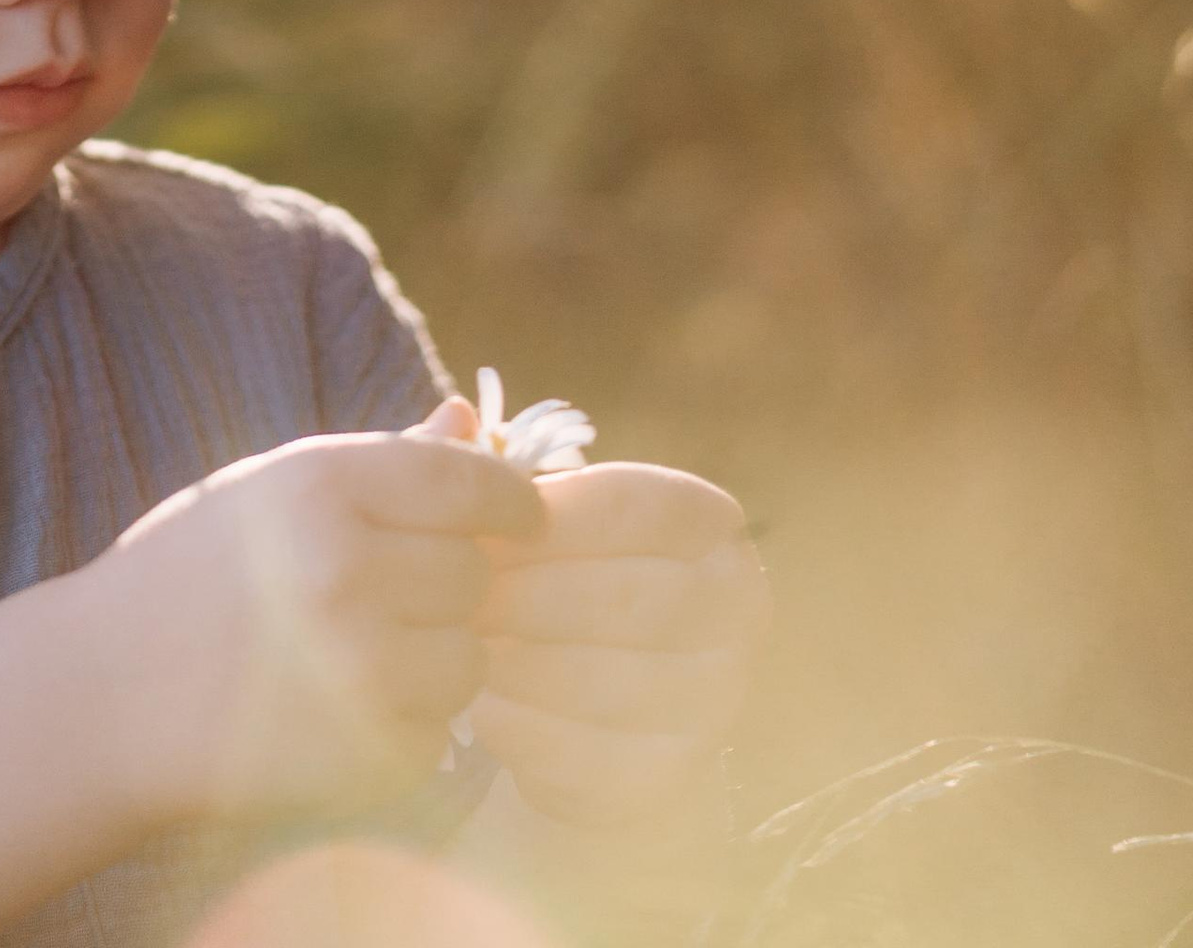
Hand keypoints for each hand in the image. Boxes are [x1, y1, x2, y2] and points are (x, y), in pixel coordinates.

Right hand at [90, 430, 542, 828]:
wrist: (99, 698)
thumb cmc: (185, 576)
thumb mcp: (268, 492)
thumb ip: (379, 461)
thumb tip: (469, 422)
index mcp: (318, 486)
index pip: (464, 482)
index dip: (509, 499)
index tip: (523, 516)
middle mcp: (344, 571)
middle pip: (473, 574)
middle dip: (453, 586)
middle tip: (401, 595)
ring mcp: (354, 670)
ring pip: (467, 662)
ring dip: (438, 661)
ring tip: (366, 656)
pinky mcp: (358, 754)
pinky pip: (435, 737)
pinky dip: (407, 729)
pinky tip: (340, 711)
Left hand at [469, 463, 767, 829]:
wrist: (567, 705)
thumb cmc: (543, 580)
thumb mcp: (521, 518)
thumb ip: (484, 469)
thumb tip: (451, 415)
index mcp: (715, 527)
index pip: (647, 506)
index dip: (560, 516)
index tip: (488, 527)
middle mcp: (741, 612)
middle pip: (635, 598)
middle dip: (533, 597)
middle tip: (464, 599)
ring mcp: (721, 701)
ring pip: (618, 683)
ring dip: (526, 667)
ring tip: (467, 652)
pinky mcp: (681, 778)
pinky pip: (604, 760)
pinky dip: (532, 736)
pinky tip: (484, 713)